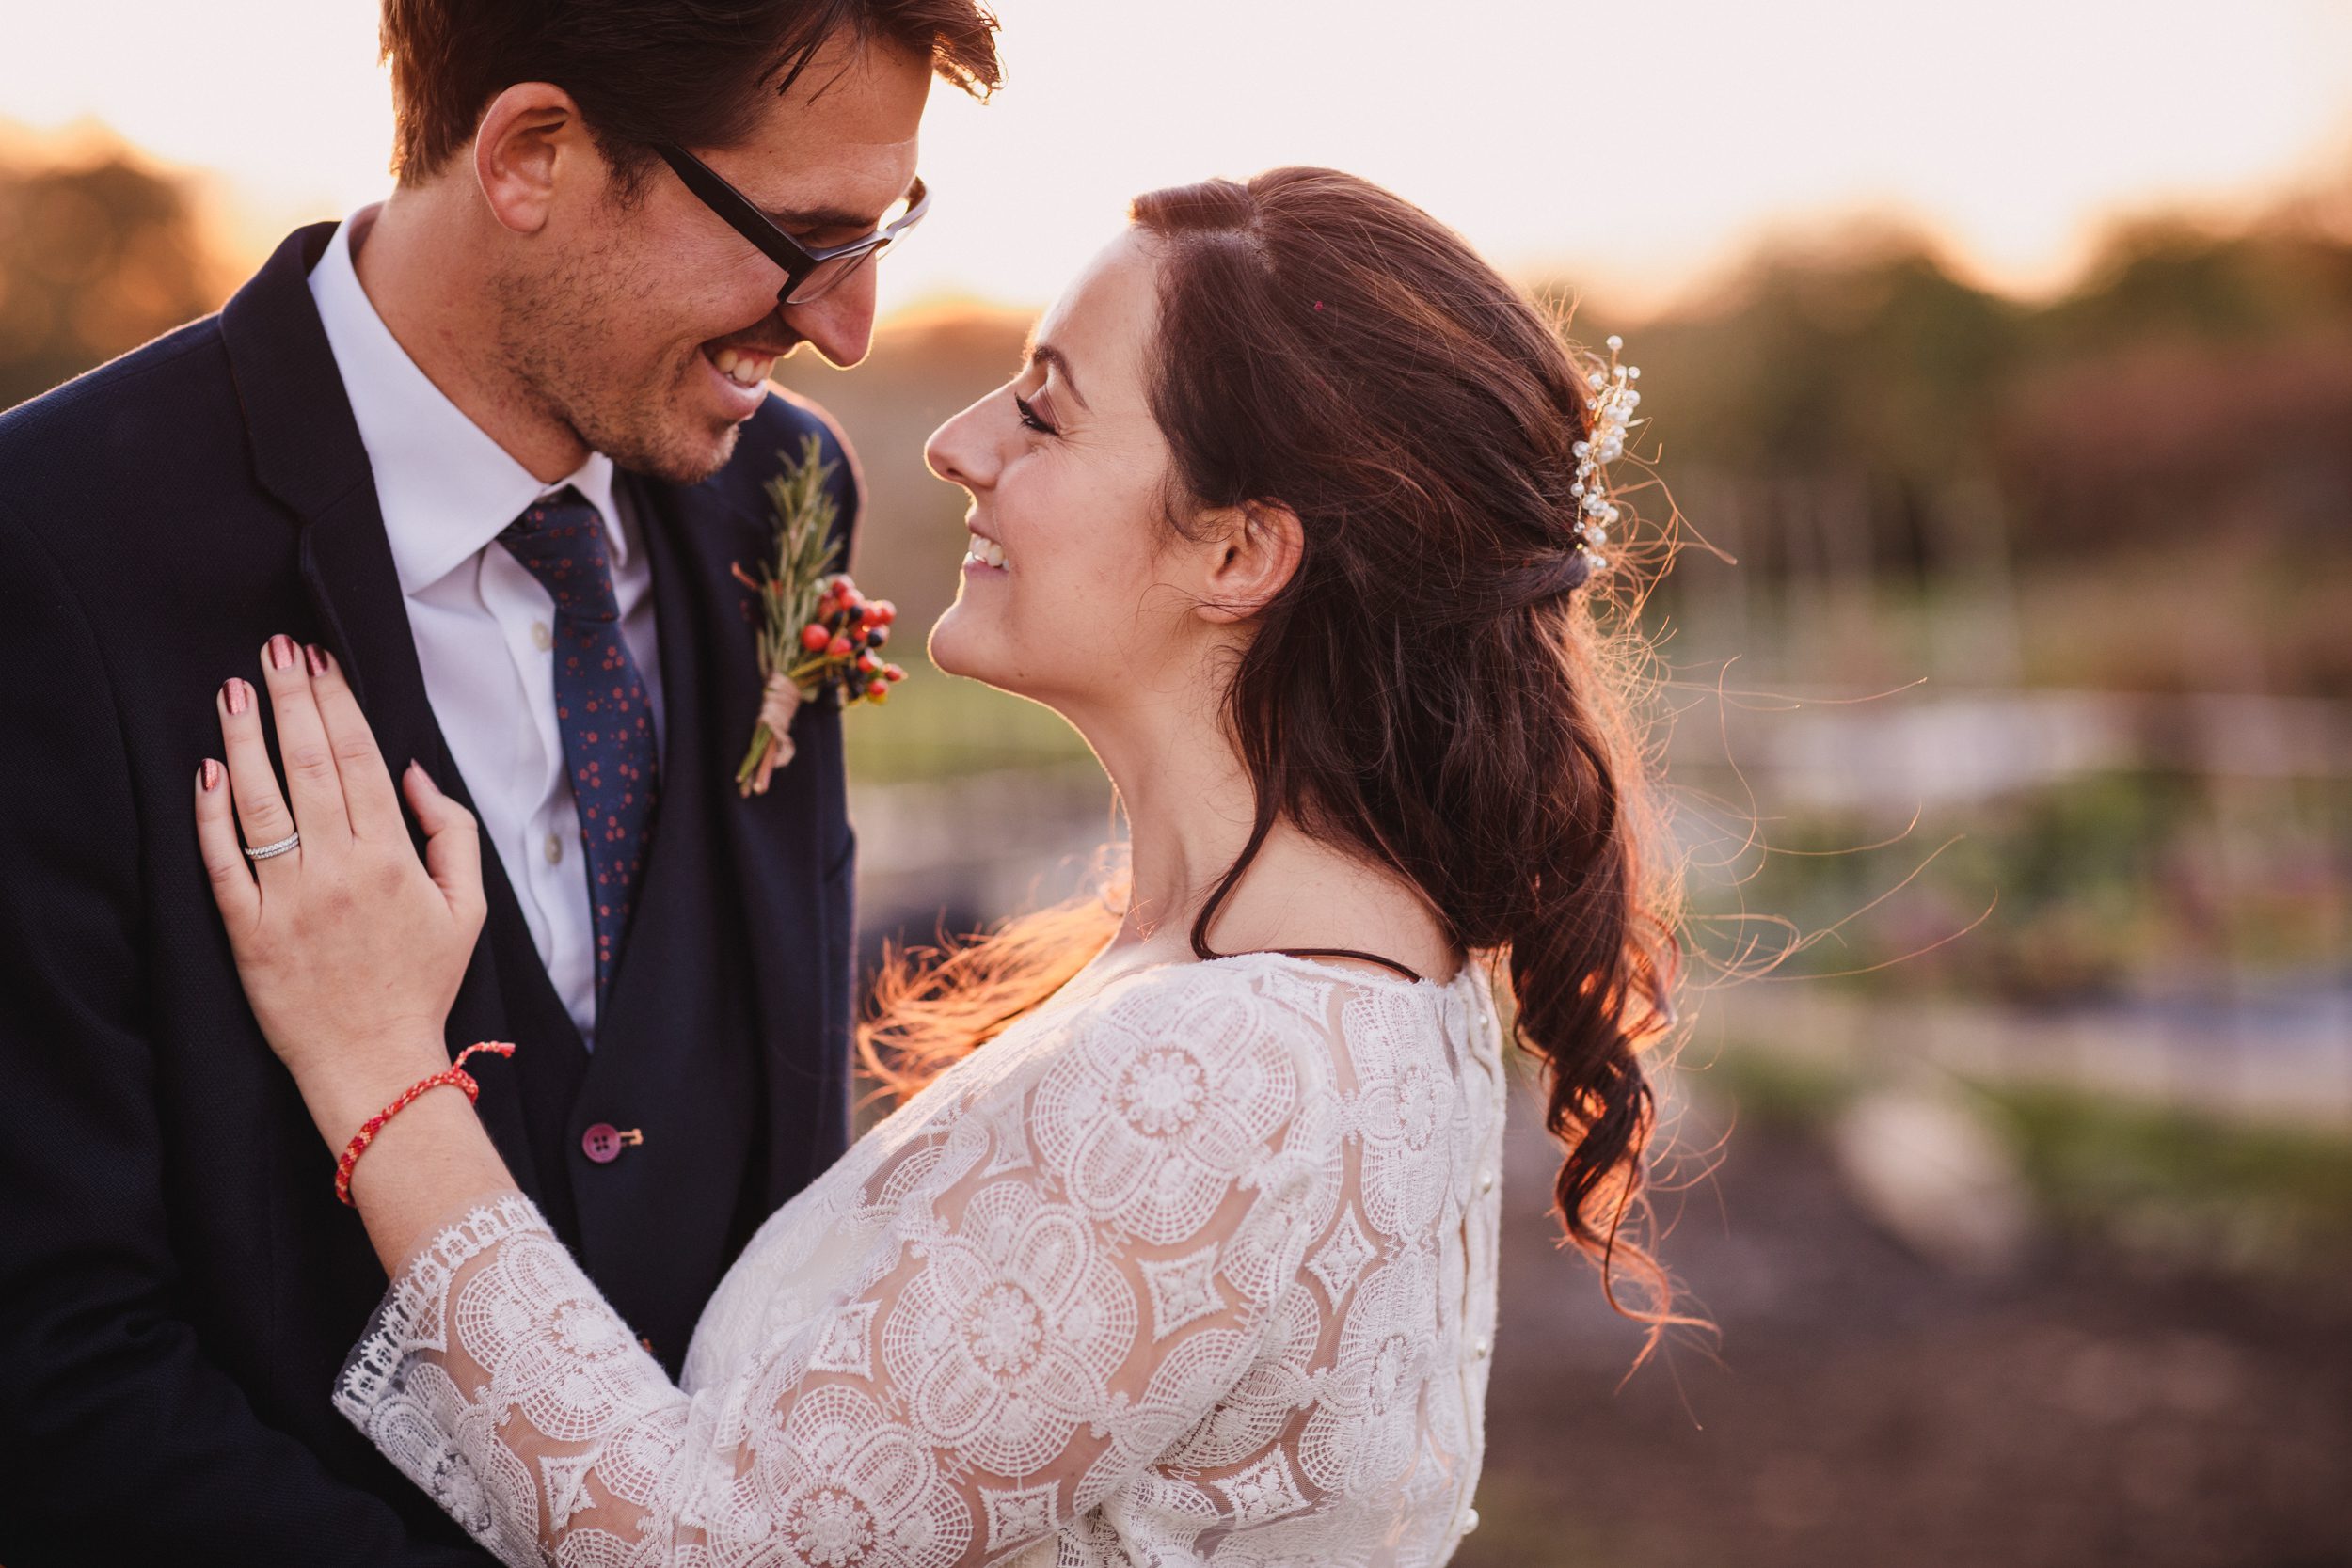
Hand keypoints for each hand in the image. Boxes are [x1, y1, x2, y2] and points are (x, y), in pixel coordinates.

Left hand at [195, 636, 485, 1147]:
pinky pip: (222, 861)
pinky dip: (212, 813)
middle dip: (292, 698)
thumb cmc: (421, 983)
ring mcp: (289, 898)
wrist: (376, 1063)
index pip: (360, 758)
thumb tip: (413, 774)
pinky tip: (207, 771)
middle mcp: (340, 869)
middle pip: (310, 763)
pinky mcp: (248, 929)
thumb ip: (452, 833)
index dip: (338, 702)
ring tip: (234, 690)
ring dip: (244, 738)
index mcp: (394, 859)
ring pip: (260, 800)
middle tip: (276, 649)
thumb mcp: (469, 908)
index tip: (322, 660)